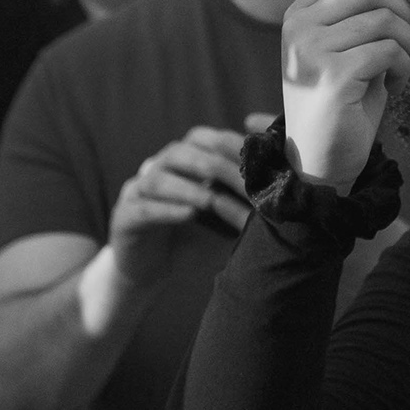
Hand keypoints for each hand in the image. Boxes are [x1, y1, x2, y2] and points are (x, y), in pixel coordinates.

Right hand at [109, 125, 251, 286]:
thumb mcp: (226, 216)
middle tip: (244, 184)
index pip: (209, 139)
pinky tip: (188, 215)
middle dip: (217, 166)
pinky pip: (142, 208)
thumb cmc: (196, 237)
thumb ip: (246, 201)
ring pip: (159, 177)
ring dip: (190, 188)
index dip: (235, 147)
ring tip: (213, 201)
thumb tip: (286, 194)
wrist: (153, 270)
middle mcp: (159, 167)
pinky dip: (166, 209)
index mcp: (185, 160)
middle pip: (184, 151)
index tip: (263, 164)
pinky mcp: (124, 217)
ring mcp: (137, 190)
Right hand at [281, 0, 409, 190]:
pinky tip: (397, 87)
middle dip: (407, 12)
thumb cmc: (343, 101)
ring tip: (406, 69)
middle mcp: (299, 26)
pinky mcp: (332, 76)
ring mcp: (311, 50)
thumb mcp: (346, 48)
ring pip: (386, 20)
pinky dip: (407, 67)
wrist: (321, 159)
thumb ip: (362, 15)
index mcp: (301, 13)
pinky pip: (390, 51)